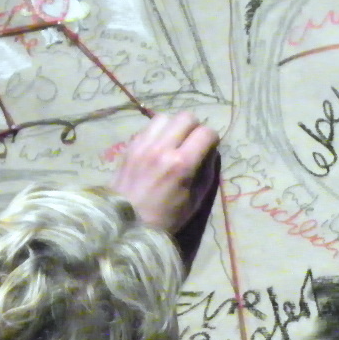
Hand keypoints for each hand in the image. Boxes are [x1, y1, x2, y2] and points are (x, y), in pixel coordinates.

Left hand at [108, 111, 218, 232]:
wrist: (125, 222)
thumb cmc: (165, 218)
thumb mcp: (195, 201)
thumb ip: (206, 173)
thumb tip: (210, 152)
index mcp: (181, 164)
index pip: (206, 133)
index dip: (213, 139)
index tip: (209, 149)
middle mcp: (162, 148)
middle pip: (186, 117)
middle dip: (195, 128)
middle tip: (193, 143)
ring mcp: (143, 144)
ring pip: (165, 117)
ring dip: (174, 127)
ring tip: (174, 142)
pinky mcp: (130, 145)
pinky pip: (148, 127)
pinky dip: (158, 133)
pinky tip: (158, 148)